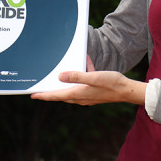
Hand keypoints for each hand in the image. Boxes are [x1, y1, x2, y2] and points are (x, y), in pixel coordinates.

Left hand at [31, 56, 146, 105]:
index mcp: (78, 94)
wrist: (127, 90)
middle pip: (61, 94)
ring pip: (71, 89)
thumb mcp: (93, 77)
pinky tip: (85, 63)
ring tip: (61, 73)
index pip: (56, 96)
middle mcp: (81, 97)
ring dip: (67, 81)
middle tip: (41, 89)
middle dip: (51, 91)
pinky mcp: (93, 91)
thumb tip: (60, 76)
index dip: (44, 95)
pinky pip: (83, 83)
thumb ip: (77, 76)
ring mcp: (87, 95)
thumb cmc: (111, 83)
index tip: (33, 95)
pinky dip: (81, 74)